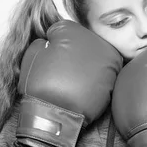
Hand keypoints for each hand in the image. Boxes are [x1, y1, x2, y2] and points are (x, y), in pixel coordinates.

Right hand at [17, 20, 122, 146]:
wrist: (55, 116)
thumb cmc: (40, 85)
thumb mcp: (31, 55)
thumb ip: (43, 41)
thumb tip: (51, 42)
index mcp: (73, 30)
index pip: (61, 30)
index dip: (52, 44)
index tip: (49, 57)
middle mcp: (95, 41)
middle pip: (81, 42)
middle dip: (72, 52)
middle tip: (62, 70)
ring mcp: (107, 59)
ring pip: (94, 57)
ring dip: (85, 65)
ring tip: (73, 81)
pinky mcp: (114, 78)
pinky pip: (102, 74)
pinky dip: (94, 79)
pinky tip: (83, 88)